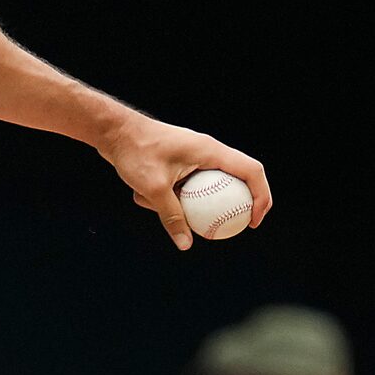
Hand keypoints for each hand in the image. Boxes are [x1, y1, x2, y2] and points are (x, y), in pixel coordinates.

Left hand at [97, 112, 271, 251]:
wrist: (112, 130)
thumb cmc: (135, 152)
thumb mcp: (153, 188)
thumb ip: (172, 216)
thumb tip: (185, 244)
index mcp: (211, 151)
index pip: (252, 171)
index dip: (261, 197)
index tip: (253, 222)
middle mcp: (207, 151)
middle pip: (236, 179)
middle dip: (232, 205)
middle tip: (227, 228)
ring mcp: (194, 156)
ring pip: (206, 186)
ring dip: (187, 202)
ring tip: (162, 208)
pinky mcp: (179, 161)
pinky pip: (186, 184)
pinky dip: (169, 195)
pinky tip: (141, 199)